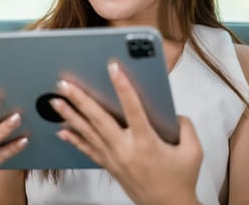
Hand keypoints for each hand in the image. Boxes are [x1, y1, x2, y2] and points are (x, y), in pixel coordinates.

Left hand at [50, 62, 201, 204]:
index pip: (132, 108)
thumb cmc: (180, 179)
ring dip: (70, 115)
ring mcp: (114, 158)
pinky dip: (74, 139)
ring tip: (55, 101)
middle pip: (98, 119)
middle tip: (64, 83)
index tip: (112, 68)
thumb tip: (172, 112)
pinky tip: (61, 130)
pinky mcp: (109, 165)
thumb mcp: (193, 151)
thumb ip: (185, 126)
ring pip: (88, 132)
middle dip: (80, 99)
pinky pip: (87, 150)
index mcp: (146, 142)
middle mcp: (125, 148)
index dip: (122, 86)